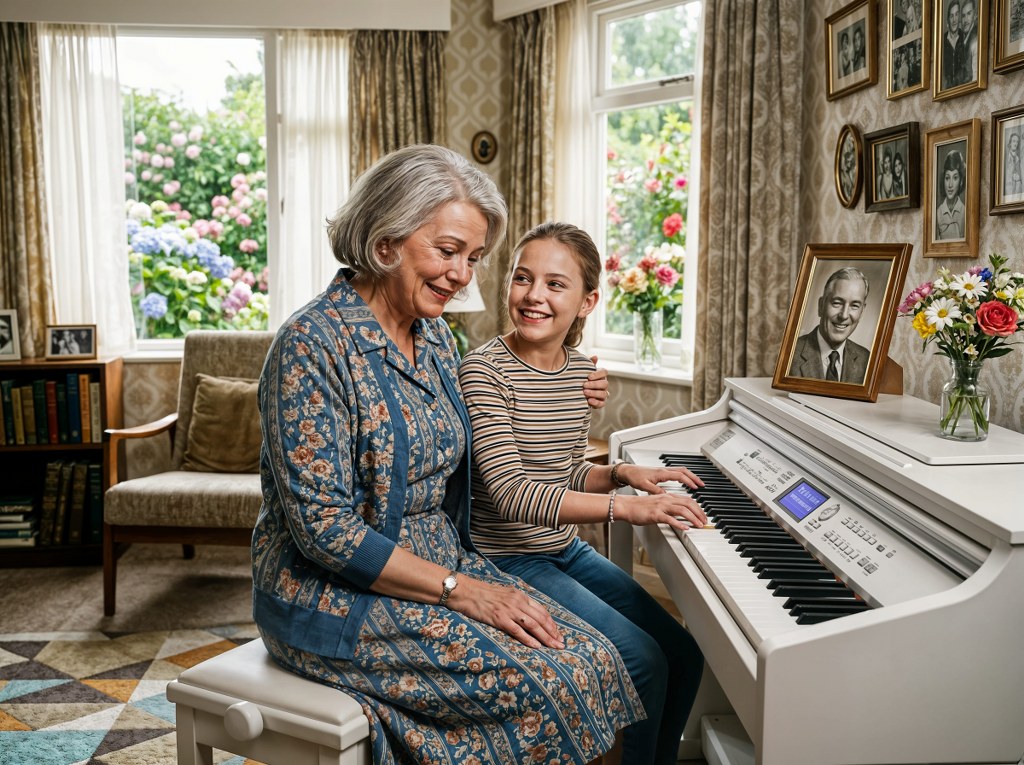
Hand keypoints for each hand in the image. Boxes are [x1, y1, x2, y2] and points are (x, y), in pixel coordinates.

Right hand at [449, 577, 563, 649]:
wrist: (466, 591)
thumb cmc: (483, 594)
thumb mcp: (505, 594)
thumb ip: (517, 602)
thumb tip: (527, 613)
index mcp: (520, 596)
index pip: (541, 611)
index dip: (551, 623)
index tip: (558, 633)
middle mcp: (517, 602)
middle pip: (541, 619)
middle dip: (553, 632)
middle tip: (561, 644)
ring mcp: (509, 610)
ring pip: (533, 625)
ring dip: (546, 637)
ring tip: (554, 647)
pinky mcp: (499, 618)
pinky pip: (517, 630)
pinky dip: (529, 639)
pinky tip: (537, 646)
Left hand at [584, 357, 608, 408]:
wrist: (576, 393)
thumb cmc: (581, 379)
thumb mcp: (583, 371)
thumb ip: (589, 364)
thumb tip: (595, 356)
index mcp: (601, 375)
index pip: (604, 372)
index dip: (598, 374)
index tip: (589, 376)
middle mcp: (604, 385)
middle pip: (605, 383)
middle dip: (594, 384)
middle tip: (584, 385)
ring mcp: (603, 394)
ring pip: (604, 394)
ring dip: (594, 393)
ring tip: (585, 392)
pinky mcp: (601, 403)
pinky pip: (602, 404)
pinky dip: (596, 402)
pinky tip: (589, 401)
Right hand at [615, 492, 707, 529]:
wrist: (626, 506)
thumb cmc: (639, 506)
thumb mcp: (657, 503)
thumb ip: (668, 507)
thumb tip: (679, 514)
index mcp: (667, 496)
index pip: (688, 499)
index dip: (698, 507)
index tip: (703, 515)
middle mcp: (666, 499)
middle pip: (688, 503)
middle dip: (700, 512)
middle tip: (705, 521)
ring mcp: (661, 506)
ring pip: (682, 510)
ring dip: (693, 518)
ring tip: (699, 525)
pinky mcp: (655, 514)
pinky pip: (670, 519)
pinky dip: (679, 523)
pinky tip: (685, 528)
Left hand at [616, 463, 702, 493]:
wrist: (627, 471)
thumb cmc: (634, 477)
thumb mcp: (644, 486)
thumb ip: (655, 491)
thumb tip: (666, 495)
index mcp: (661, 473)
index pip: (680, 476)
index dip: (689, 481)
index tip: (696, 487)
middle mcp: (664, 471)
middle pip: (684, 471)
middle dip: (694, 477)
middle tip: (702, 485)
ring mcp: (663, 471)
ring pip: (681, 471)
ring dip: (690, 476)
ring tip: (697, 484)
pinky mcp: (661, 473)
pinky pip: (676, 472)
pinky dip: (684, 476)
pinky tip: (685, 482)